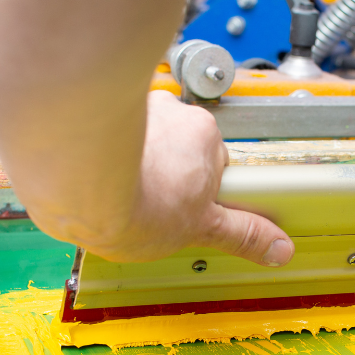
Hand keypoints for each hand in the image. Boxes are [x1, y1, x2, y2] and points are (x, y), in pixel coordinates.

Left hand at [72, 90, 294, 265]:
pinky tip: (91, 176)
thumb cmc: (137, 202)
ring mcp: (129, 107)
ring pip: (136, 133)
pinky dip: (96, 148)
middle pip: (174, 143)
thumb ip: (242, 234)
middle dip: (163, 169)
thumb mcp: (201, 230)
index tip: (182, 204)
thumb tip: (278, 247)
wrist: (77, 187)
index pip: (211, 160)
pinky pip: (101, 128)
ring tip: (118, 191)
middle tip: (150, 202)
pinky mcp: (92, 109)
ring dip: (128, 156)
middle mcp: (169, 112)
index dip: (196, 186)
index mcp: (203, 135)